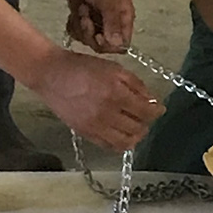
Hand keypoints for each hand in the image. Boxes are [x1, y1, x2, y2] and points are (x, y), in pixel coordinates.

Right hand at [35, 49, 163, 149]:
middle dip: (147, 122)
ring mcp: (94, 127)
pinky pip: (108, 146)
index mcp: (115, 93)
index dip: (157, 111)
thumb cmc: (84, 67)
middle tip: (147, 115)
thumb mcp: (115, 68)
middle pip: (137, 129)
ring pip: (124, 142)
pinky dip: (120, 142)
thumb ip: (136, 84)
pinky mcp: (85, 134)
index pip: (145, 112)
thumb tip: (152, 100)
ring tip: (137, 126)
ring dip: (135, 136)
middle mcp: (106, 114)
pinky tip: (122, 133)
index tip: (160, 108)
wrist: (52, 75)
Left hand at [63, 0, 134, 51]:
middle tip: (85, 17)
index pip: (122, 44)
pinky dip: (73, 25)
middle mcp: (111, 23)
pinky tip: (74, 13)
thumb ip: (112, 23)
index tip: (98, 36)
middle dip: (90, 34)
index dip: (109, 46)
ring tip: (81, 9)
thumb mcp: (108, 0)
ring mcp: (95, 21)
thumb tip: (118, 44)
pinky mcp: (81, 17)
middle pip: (102, 45)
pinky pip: (76, 33)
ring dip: (80, 27)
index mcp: (124, 19)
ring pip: (87, 40)